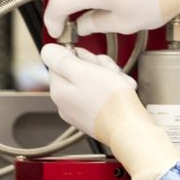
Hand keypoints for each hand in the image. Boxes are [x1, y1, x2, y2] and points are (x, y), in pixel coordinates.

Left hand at [41, 44, 179, 179]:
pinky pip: (101, 96)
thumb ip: (61, 59)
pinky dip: (113, 91)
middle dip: (96, 67)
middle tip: (107, 73)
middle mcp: (66, 103)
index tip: (91, 61)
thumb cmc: (111, 103)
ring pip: (92, 81)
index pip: (60, 61)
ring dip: (108, 77)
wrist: (130, 129)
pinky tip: (121, 93)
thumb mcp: (83, 71)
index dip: (79, 56)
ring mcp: (80, 111)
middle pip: (77, 71)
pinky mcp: (95, 117)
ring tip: (118, 84)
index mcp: (59, 90)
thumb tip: (48, 50)